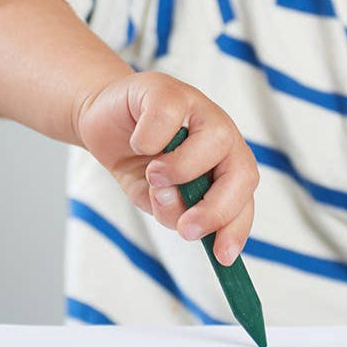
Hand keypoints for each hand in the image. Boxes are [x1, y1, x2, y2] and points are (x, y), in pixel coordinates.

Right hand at [73, 71, 258, 264]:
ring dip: (181, 170)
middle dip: (216, 207)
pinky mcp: (169, 90)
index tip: (222, 256)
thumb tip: (181, 218)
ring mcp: (200, 109)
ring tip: (153, 177)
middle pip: (242, 171)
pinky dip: (147, 140)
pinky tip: (137, 142)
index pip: (243, 199)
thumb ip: (171, 210)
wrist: (103, 121)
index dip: (236, 228)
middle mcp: (221, 136)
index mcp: (225, 165)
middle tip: (186, 228)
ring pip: (216, 140)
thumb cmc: (138, 160)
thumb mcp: (154, 197)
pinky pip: (167, 118)